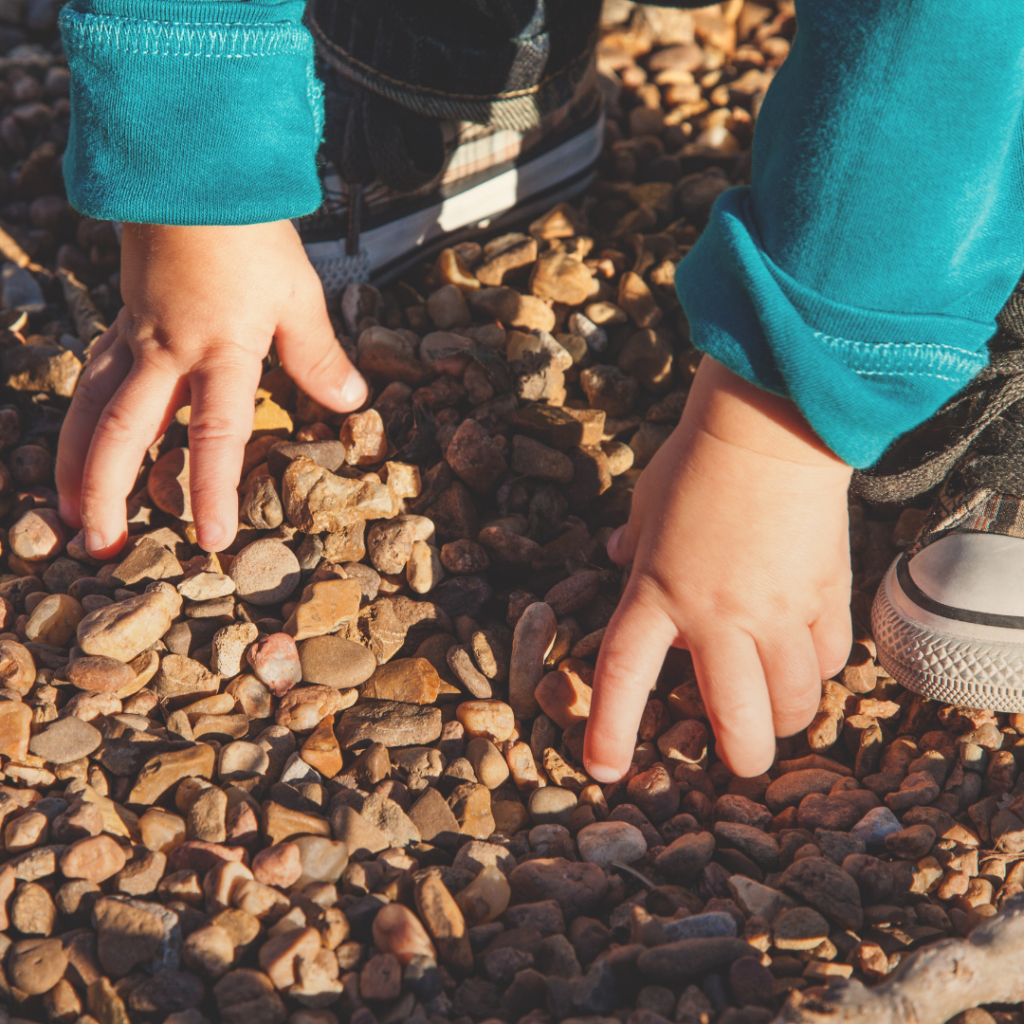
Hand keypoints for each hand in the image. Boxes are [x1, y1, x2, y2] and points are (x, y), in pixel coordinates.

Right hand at [56, 221, 366, 555]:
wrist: (192, 171)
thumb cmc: (249, 232)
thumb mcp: (296, 295)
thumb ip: (318, 354)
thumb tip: (349, 401)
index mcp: (218, 351)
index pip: (215, 435)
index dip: (212, 490)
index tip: (212, 539)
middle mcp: (166, 352)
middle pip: (125, 431)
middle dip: (108, 491)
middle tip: (101, 545)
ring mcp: (135, 337)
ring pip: (90, 407)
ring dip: (76, 462)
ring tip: (66, 508)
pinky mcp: (121, 322)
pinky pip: (91, 378)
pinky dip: (79, 417)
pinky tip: (79, 441)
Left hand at [584, 357, 852, 780]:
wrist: (771, 427)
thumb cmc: (698, 460)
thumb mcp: (647, 502)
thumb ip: (633, 541)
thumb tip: (616, 554)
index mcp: (657, 593)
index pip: (624, 677)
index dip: (610, 730)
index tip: (602, 770)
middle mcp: (716, 615)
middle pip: (736, 719)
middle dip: (741, 756)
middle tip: (740, 760)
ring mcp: (776, 610)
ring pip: (794, 700)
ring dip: (786, 716)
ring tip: (778, 709)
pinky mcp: (824, 594)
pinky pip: (830, 657)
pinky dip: (820, 668)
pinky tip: (809, 654)